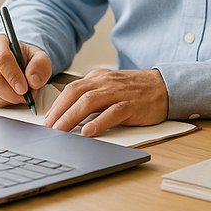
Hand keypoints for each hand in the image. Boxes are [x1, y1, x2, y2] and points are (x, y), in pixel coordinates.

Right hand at [0, 33, 52, 106]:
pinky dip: (4, 102)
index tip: (24, 88)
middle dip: (13, 92)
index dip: (13, 76)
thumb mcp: (39, 57)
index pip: (1, 59)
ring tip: (21, 92)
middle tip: (26, 95)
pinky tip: (11, 94)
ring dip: (10, 98)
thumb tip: (33, 80)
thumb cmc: (27, 59)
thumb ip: (40, 65)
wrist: (19, 64)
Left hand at [43, 68, 167, 136]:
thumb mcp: (110, 86)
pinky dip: (98, 122)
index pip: (71, 89)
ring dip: (71, 117)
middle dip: (58, 111)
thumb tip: (68, 112)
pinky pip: (112, 112)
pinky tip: (88, 132)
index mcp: (98, 78)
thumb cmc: (135, 90)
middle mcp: (105, 82)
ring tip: (60, 131)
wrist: (164, 86)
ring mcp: (118, 93)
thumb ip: (92, 94)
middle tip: (48, 127)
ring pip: (89, 102)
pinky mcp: (131, 105)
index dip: (56, 105)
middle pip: (75, 94)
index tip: (46, 120)